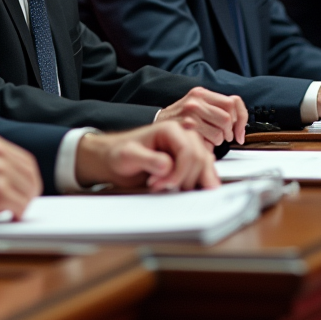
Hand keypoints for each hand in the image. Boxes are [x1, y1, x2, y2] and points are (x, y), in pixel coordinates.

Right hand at [0, 132, 41, 222]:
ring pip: (28, 191)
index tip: (29, 188)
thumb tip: (20, 176)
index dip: (30, 177)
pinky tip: (11, 216)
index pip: (26, 160)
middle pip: (30, 175)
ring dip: (24, 203)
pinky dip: (19, 213)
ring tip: (15, 210)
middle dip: (29, 191)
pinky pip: (21, 205)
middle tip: (24, 203)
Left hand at [74, 121, 219, 190]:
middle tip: (162, 187)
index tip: (165, 184)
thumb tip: (167, 165)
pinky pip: (203, 171)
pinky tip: (183, 190)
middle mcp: (182, 137)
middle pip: (201, 159)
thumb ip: (148, 159)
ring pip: (206, 165)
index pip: (189, 151)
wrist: (114, 160)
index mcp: (170, 129)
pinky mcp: (187, 162)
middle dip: (184, 179)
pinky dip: (197, 183)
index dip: (180, 172)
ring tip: (169, 189)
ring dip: (191, 182)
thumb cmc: (119, 153)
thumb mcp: (128, 156)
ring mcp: (186, 149)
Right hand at [155, 87, 247, 145]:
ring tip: (210, 140)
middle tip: (224, 138)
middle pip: (229, 117)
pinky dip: (210, 145)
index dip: (242, 118)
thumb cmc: (179, 120)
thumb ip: (216, 109)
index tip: (240, 132)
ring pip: (221, 130)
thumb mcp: (196, 107)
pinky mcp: (187, 125)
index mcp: (201, 93)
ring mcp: (191, 111)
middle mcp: (197, 99)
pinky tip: (202, 143)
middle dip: (230, 132)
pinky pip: (210, 139)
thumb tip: (240, 122)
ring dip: (219, 140)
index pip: (234, 102)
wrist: (155, 126)